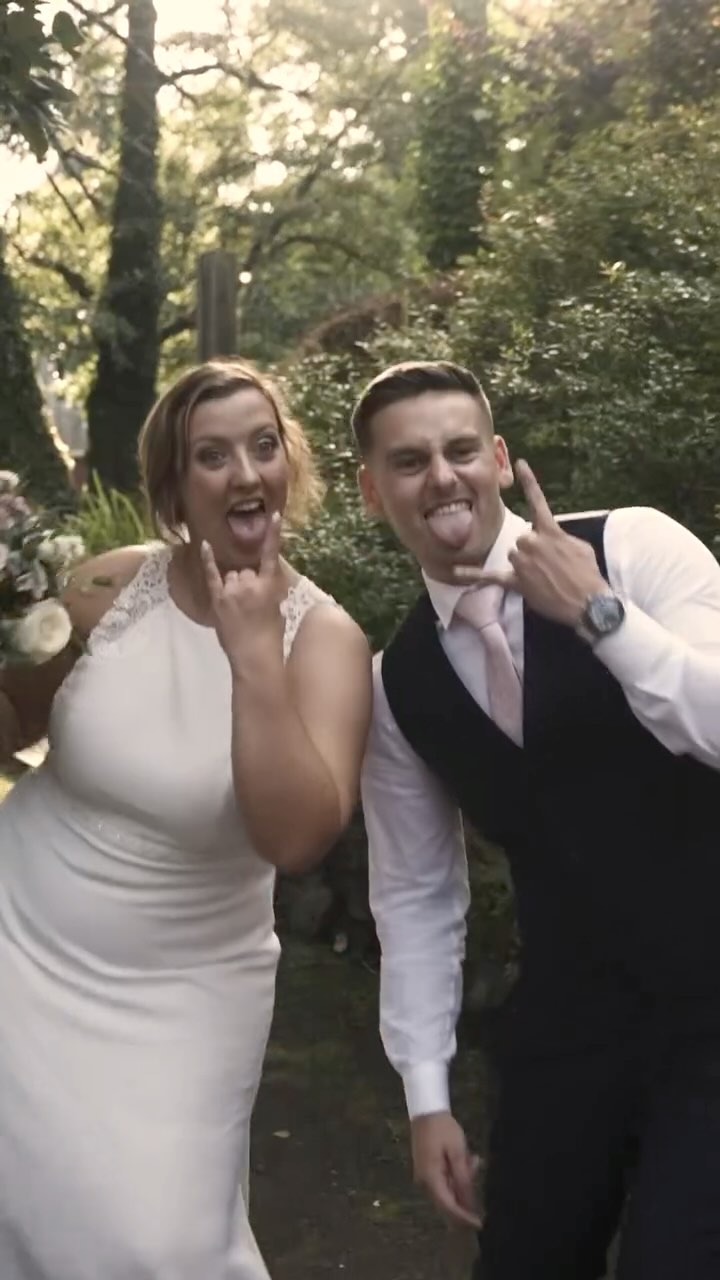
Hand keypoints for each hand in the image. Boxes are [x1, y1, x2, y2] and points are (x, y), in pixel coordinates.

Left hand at [201, 513, 283, 674]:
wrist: (255, 657)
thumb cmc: (272, 636)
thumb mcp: (279, 609)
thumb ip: (269, 590)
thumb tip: (261, 582)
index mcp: (270, 585)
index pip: (272, 554)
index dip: (273, 534)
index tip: (273, 515)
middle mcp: (250, 583)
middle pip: (246, 569)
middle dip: (248, 581)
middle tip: (252, 605)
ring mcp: (232, 590)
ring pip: (231, 575)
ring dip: (234, 586)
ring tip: (239, 609)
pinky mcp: (218, 599)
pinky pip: (212, 574)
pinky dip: (208, 560)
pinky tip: (203, 545)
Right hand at [411, 1111, 482, 1229]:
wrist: (426, 1110)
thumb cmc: (442, 1129)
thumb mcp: (457, 1152)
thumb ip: (463, 1179)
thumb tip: (469, 1204)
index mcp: (431, 1179)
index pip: (449, 1207)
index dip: (464, 1217)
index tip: (480, 1224)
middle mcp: (425, 1183)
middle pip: (448, 1202)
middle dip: (466, 1194)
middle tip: (475, 1167)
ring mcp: (425, 1178)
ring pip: (448, 1191)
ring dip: (463, 1182)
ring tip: (471, 1158)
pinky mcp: (427, 1171)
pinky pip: (445, 1182)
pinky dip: (456, 1176)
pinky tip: (465, 1159)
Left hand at [454, 459, 606, 625]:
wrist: (588, 603)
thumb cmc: (588, 574)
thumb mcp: (579, 546)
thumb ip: (559, 537)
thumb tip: (550, 539)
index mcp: (550, 531)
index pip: (537, 501)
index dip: (529, 481)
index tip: (520, 462)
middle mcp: (532, 542)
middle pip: (522, 539)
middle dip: (532, 550)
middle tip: (550, 566)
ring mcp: (522, 562)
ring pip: (513, 555)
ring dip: (524, 565)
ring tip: (543, 578)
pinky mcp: (516, 582)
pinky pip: (490, 576)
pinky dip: (474, 574)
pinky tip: (456, 571)